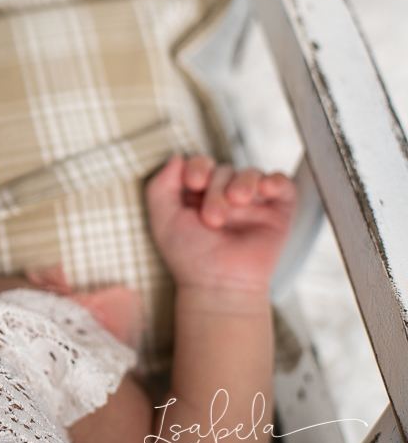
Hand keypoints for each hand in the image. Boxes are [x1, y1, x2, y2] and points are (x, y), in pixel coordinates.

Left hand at [146, 156, 295, 296]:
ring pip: (250, 173)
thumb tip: (177, 157)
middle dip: (216, 190)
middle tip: (212, 218)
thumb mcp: (163, 218)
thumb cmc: (189, 256)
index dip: (198, 166)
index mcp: (198, 195)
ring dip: (242, 183)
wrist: (219, 284)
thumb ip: (161, 185)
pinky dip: (276, 180)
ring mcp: (252, 204)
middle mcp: (224, 196)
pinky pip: (282, 184)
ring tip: (236, 203)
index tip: (194, 183)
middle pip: (223, 170)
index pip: (201, 164)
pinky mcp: (277, 212)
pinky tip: (266, 189)